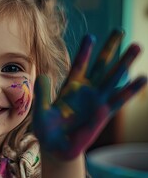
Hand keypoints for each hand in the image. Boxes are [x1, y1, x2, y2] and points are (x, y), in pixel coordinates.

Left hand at [33, 30, 146, 159]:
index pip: (78, 66)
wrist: (56, 148)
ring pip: (112, 78)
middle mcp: (86, 92)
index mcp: (69, 89)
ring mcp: (96, 101)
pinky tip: (142, 78)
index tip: (90, 37)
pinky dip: (129, 90)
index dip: (84, 52)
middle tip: (120, 30)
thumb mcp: (39, 111)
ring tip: (137, 46)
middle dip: (110, 49)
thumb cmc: (47, 129)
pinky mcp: (103, 114)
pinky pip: (118, 100)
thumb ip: (41, 94)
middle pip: (100, 67)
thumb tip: (43, 75)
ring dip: (124, 63)